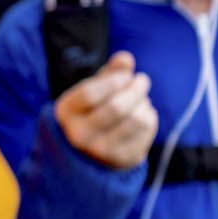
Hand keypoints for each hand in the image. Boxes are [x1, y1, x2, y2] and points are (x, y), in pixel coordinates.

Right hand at [54, 52, 156, 169]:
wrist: (91, 151)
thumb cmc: (93, 110)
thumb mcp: (94, 88)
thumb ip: (109, 72)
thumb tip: (126, 58)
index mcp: (67, 113)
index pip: (91, 93)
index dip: (114, 80)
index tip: (125, 74)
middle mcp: (80, 136)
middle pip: (117, 108)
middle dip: (136, 88)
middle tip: (142, 80)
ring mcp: (102, 151)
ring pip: (136, 119)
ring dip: (144, 103)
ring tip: (141, 99)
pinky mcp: (124, 159)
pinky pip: (147, 130)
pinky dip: (150, 116)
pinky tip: (143, 115)